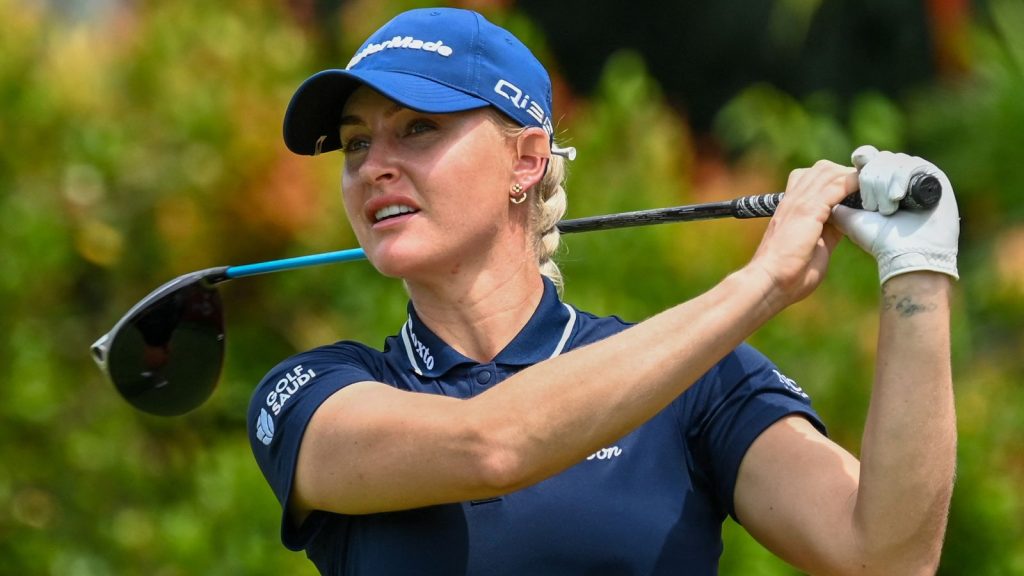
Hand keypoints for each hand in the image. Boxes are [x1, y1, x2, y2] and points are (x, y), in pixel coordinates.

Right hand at [750, 160, 854, 307]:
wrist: (771, 281)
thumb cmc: (790, 273)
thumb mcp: (816, 246)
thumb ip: (829, 230)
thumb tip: (847, 221)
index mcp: (792, 208)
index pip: (814, 179)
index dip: (836, 180)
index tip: (857, 191)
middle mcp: (793, 199)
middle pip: (823, 169)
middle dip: (847, 175)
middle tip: (867, 190)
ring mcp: (799, 202)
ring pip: (830, 172)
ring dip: (853, 177)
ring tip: (872, 189)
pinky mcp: (808, 209)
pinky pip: (837, 185)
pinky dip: (854, 184)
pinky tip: (868, 192)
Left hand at [832, 146, 959, 283]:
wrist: (907, 256)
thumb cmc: (879, 241)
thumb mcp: (849, 219)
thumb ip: (836, 201)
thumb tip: (824, 187)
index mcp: (878, 182)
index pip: (866, 158)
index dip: (861, 161)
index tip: (856, 167)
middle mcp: (897, 176)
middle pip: (878, 158)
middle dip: (871, 180)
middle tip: (872, 207)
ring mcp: (916, 176)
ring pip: (893, 161)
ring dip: (884, 184)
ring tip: (886, 209)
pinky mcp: (934, 177)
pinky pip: (913, 165)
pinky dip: (900, 178)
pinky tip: (897, 196)